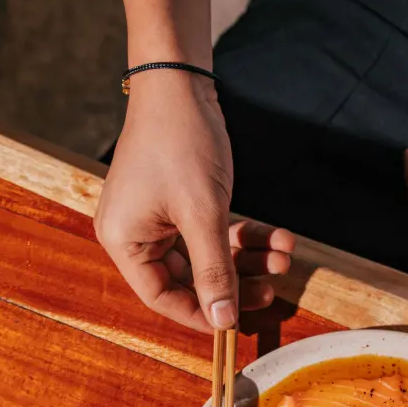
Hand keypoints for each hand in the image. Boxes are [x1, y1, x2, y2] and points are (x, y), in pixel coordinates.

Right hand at [94, 71, 294, 330]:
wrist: (180, 83)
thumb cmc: (180, 143)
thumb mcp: (203, 214)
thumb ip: (214, 271)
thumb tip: (223, 322)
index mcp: (125, 241)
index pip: (162, 297)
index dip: (201, 314)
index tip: (239, 323)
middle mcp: (136, 233)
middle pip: (189, 279)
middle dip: (236, 281)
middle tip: (273, 289)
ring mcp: (159, 217)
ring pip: (208, 255)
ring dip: (248, 258)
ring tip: (283, 255)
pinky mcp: (181, 202)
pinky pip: (213, 232)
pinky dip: (244, 235)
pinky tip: (276, 235)